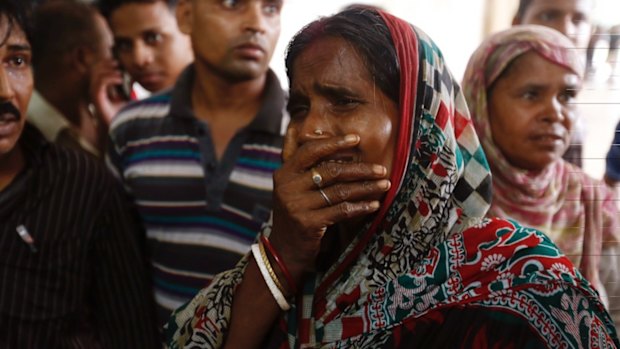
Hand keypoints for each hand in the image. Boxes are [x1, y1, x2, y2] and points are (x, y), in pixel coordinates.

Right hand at [89, 57, 128, 125]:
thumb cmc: (125, 114)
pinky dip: (109, 79)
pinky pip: (99, 84)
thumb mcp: (129, 98)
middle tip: (118, 65)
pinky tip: (120, 80)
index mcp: (102, 88)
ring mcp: (95, 95)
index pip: (97, 70)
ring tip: (121, 74)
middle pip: (94, 70)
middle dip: (105, 65)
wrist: (122, 129)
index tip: (117, 62)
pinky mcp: (97, 100)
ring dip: (109, 71)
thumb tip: (137, 79)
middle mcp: (96, 90)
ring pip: (96, 76)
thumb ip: (130, 88)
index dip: (105, 63)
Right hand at [269, 129, 390, 276]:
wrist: (284, 250)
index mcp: (285, 173)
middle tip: (381, 169)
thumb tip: (345, 153)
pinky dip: (361, 206)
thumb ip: (311, 172)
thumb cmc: (297, 215)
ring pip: (340, 191)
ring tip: (384, 184)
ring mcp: (297, 205)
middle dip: (360, 169)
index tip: (356, 139)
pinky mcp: (308, 223)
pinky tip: (374, 205)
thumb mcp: (295, 190)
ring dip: (366, 187)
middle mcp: (288, 187)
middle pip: (331, 171)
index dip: (334, 143)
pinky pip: (341, 210)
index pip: (311, 150)